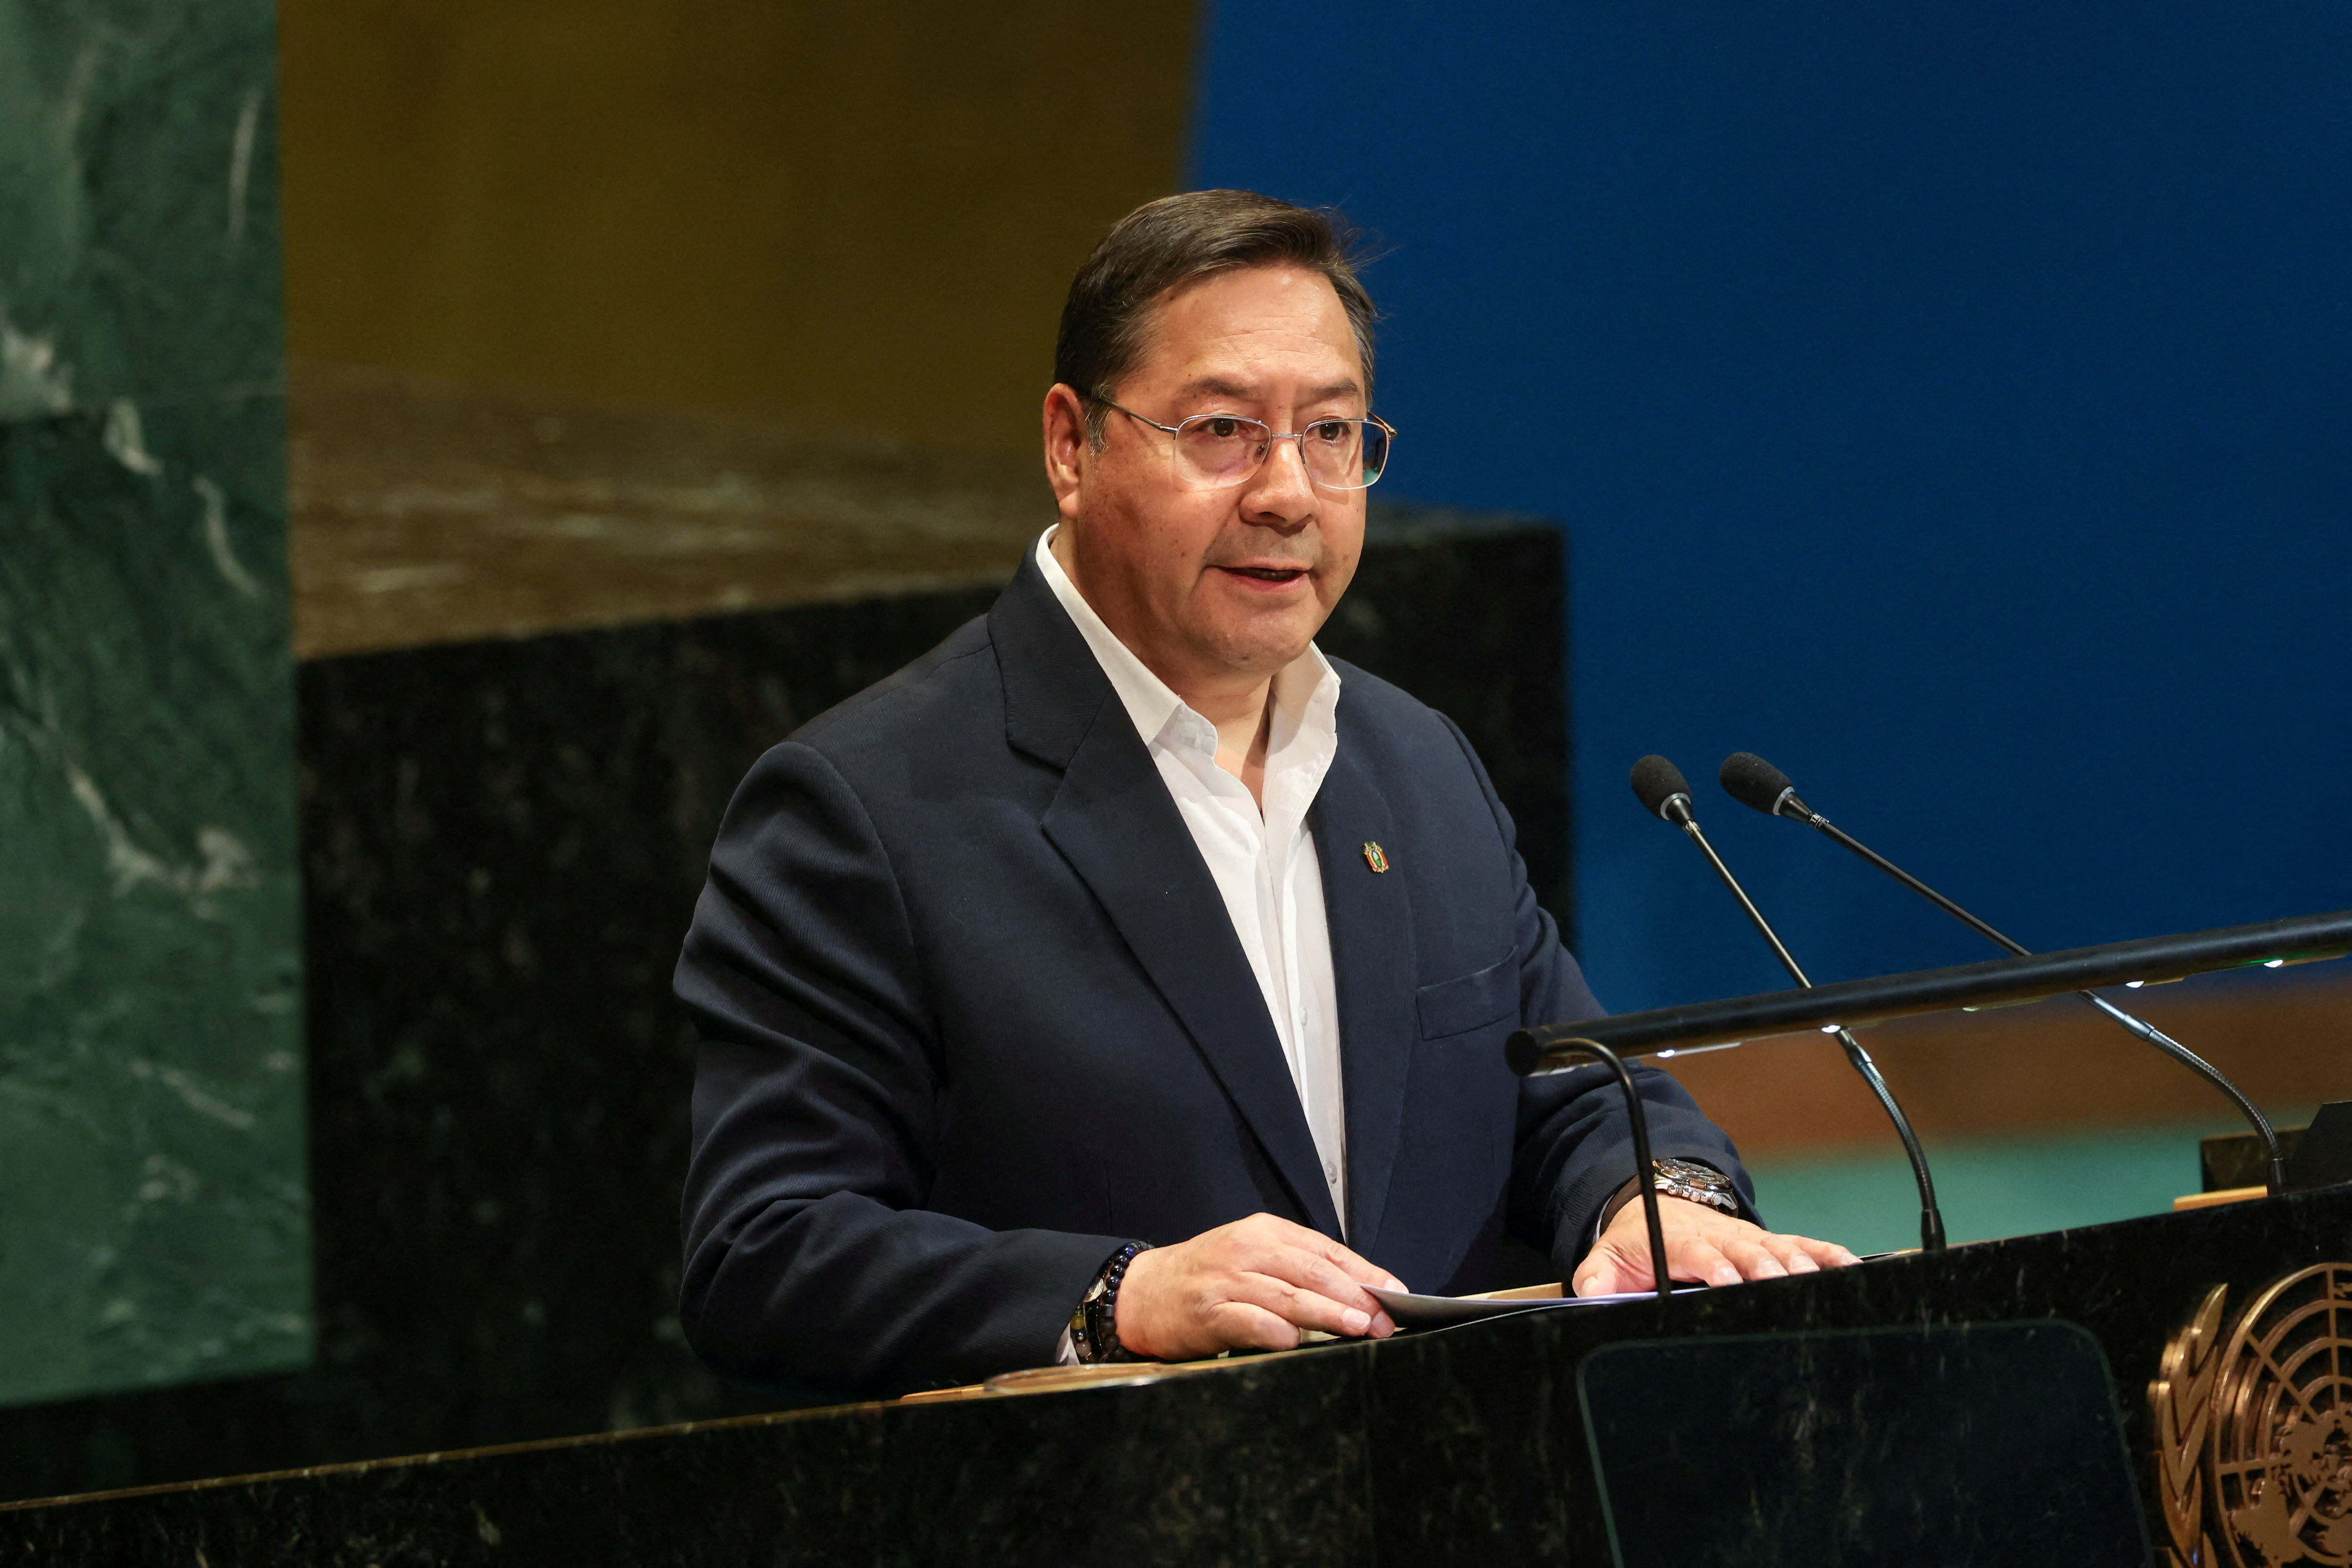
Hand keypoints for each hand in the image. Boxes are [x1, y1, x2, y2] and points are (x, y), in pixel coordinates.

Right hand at [1115, 1213, 1402, 1359]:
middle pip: (1312, 1270)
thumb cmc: (1206, 1278)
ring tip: (1358, 1326)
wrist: (1144, 1292)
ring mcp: (1225, 1280)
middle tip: (1384, 1318)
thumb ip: (1296, 1269)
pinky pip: (1249, 1321)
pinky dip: (1275, 1332)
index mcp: (1263, 1231)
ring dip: (1327, 1312)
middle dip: (1355, 1295)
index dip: (1364, 1272)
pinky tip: (1296, 1342)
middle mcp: (1246, 1250)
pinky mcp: (1207, 1312)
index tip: (1395, 1293)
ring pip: (1287, 1295)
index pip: (1325, 1249)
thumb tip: (1358, 1293)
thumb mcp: (1252, 1258)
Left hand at [1571, 1194, 1859, 1296]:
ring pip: (1780, 1247)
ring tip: (1826, 1278)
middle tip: (1785, 1283)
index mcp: (1679, 1240)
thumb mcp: (1607, 1257)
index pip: (1697, 1251)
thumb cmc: (1636, 1243)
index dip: (1714, 1264)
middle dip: (1767, 1266)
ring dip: (1803, 1261)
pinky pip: (1802, 1246)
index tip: (1728, 1279)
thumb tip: (1592, 1295)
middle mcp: (1719, 1236)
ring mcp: (1747, 1239)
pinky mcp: (1767, 1245)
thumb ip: (1597, 1278)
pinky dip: (1827, 1254)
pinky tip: (1852, 1266)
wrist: (1655, 1211)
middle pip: (1747, 1249)